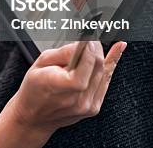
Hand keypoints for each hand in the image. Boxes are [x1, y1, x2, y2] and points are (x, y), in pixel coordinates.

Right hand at [3, 41, 126, 144]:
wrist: (34, 117)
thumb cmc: (34, 89)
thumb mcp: (40, 63)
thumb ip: (63, 52)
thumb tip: (82, 43)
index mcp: (62, 86)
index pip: (87, 62)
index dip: (90, 46)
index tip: (88, 35)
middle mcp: (78, 98)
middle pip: (97, 65)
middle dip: (95, 47)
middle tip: (90, 37)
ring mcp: (87, 105)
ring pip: (104, 72)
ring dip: (101, 55)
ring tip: (95, 43)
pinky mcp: (93, 107)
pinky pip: (105, 82)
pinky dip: (111, 65)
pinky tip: (118, 50)